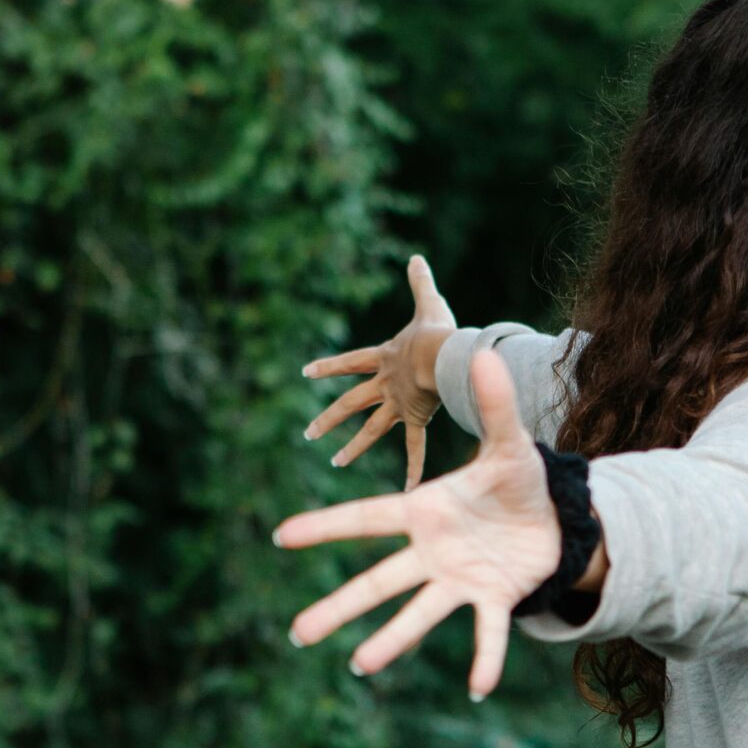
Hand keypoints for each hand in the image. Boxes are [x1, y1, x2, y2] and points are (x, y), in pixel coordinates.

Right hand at [273, 347, 558, 701]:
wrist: (554, 517)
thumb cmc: (518, 480)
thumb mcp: (510, 443)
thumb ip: (496, 405)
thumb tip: (484, 350)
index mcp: (425, 512)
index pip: (367, 519)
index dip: (325, 527)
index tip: (281, 535)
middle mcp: (433, 552)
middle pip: (378, 581)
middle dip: (339, 606)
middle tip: (297, 633)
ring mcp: (459, 579)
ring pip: (418, 613)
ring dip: (391, 641)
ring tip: (360, 665)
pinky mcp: (493, 599)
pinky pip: (486, 633)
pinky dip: (485, 660)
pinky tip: (477, 689)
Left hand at [301, 252, 455, 488]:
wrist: (443, 356)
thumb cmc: (436, 330)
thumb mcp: (428, 303)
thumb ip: (420, 282)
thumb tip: (415, 256)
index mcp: (383, 358)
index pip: (348, 361)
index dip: (328, 366)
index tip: (305, 372)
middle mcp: (384, 384)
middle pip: (350, 403)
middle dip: (328, 418)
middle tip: (308, 433)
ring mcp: (398, 404)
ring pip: (370, 429)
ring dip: (352, 447)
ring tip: (335, 462)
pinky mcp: (416, 418)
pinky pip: (413, 448)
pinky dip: (412, 469)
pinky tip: (407, 491)